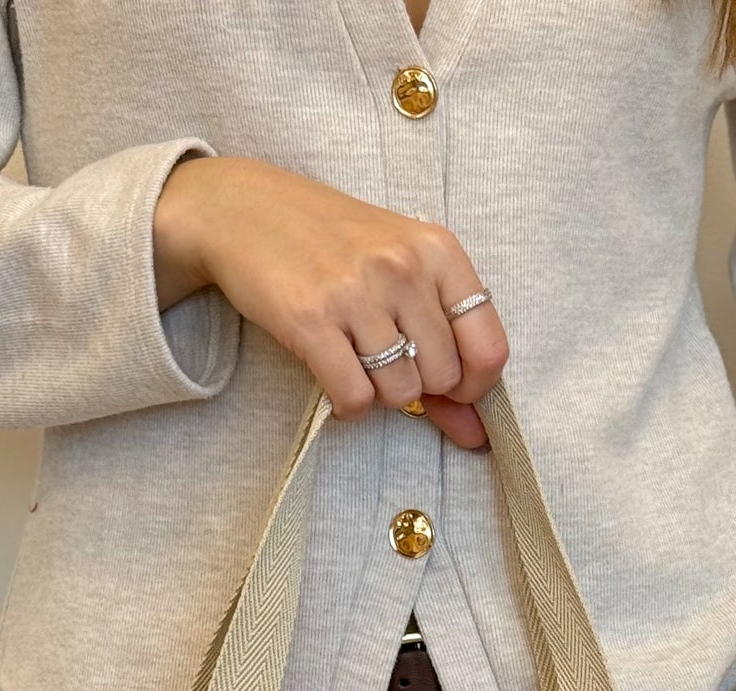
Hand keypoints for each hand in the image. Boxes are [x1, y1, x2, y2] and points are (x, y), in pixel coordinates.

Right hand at [153, 156, 506, 449]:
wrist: (246, 211)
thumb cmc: (333, 245)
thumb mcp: (400, 274)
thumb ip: (446, 348)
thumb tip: (477, 435)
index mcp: (438, 250)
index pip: (489, 348)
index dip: (474, 385)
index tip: (450, 386)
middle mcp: (403, 268)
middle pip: (443, 378)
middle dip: (418, 387)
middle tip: (386, 362)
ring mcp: (357, 293)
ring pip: (399, 393)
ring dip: (379, 393)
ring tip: (355, 359)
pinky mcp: (311, 321)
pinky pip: (354, 398)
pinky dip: (347, 403)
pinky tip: (334, 375)